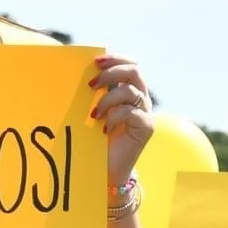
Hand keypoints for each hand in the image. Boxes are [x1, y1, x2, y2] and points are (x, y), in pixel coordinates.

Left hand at [91, 54, 154, 184]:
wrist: (108, 168)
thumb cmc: (98, 139)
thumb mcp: (95, 109)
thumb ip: (96, 92)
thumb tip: (81, 71)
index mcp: (131, 90)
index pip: (131, 65)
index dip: (115, 58)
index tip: (95, 61)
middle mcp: (142, 99)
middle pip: (134, 71)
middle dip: (111, 73)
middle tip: (91, 84)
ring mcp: (146, 112)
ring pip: (130, 91)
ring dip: (107, 99)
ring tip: (94, 115)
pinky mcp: (147, 127)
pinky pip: (130, 112)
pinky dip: (114, 117)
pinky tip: (104, 129)